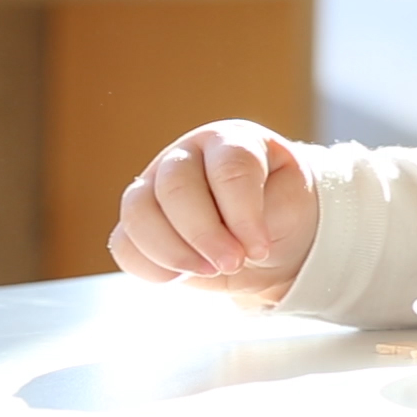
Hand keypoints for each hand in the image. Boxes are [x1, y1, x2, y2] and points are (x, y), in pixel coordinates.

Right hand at [109, 120, 318, 303]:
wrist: (268, 236)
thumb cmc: (283, 211)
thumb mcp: (293, 205)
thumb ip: (269, 214)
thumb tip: (234, 241)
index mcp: (231, 141)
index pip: (229, 168)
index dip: (242, 213)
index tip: (259, 249)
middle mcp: (186, 156)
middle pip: (176, 188)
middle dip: (204, 234)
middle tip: (232, 263)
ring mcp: (154, 185)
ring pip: (138, 213)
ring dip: (172, 251)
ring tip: (210, 271)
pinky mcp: (138, 222)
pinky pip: (123, 244)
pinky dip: (150, 266)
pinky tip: (181, 276)